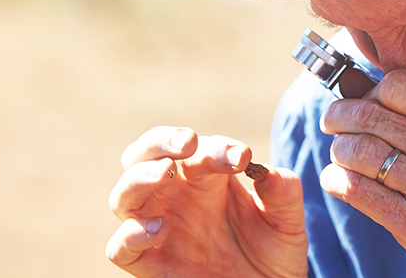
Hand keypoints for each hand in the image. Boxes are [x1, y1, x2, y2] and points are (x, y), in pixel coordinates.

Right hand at [106, 126, 307, 277]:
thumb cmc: (273, 251)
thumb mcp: (286, 220)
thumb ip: (283, 193)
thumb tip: (267, 174)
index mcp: (206, 176)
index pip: (198, 149)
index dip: (217, 147)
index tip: (242, 157)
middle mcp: (176, 196)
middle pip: (144, 155)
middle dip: (159, 141)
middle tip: (187, 142)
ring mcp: (159, 227)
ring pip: (124, 194)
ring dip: (139, 177)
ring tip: (165, 173)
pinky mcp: (150, 264)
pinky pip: (120, 248)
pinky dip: (131, 235)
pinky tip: (160, 228)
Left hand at [319, 70, 405, 277]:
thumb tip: (369, 89)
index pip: (396, 84)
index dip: (370, 91)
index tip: (363, 103)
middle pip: (369, 114)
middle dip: (339, 116)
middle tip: (332, 123)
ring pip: (357, 150)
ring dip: (338, 150)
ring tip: (340, 155)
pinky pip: (356, 189)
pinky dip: (335, 180)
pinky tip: (336, 180)